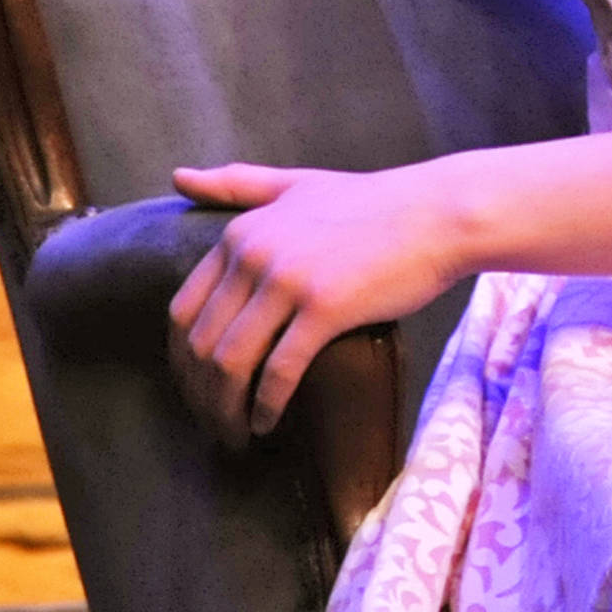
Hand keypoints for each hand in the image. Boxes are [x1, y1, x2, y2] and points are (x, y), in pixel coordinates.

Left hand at [168, 160, 463, 446]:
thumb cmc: (369, 203)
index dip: (182, 362)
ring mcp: (288, 279)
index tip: (197, 391)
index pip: (184, 311)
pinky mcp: (324, 306)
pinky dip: (265, 406)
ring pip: (230, 364)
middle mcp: (254, 253)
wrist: (434, 213)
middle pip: (202, 344)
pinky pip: (278, 371)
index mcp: (242, 232)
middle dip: (200, 396)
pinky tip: (267, 424)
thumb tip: (177, 176)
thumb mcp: (295, 184)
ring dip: (225, 411)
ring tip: (237, 435)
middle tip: (214, 426)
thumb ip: (236, 184)